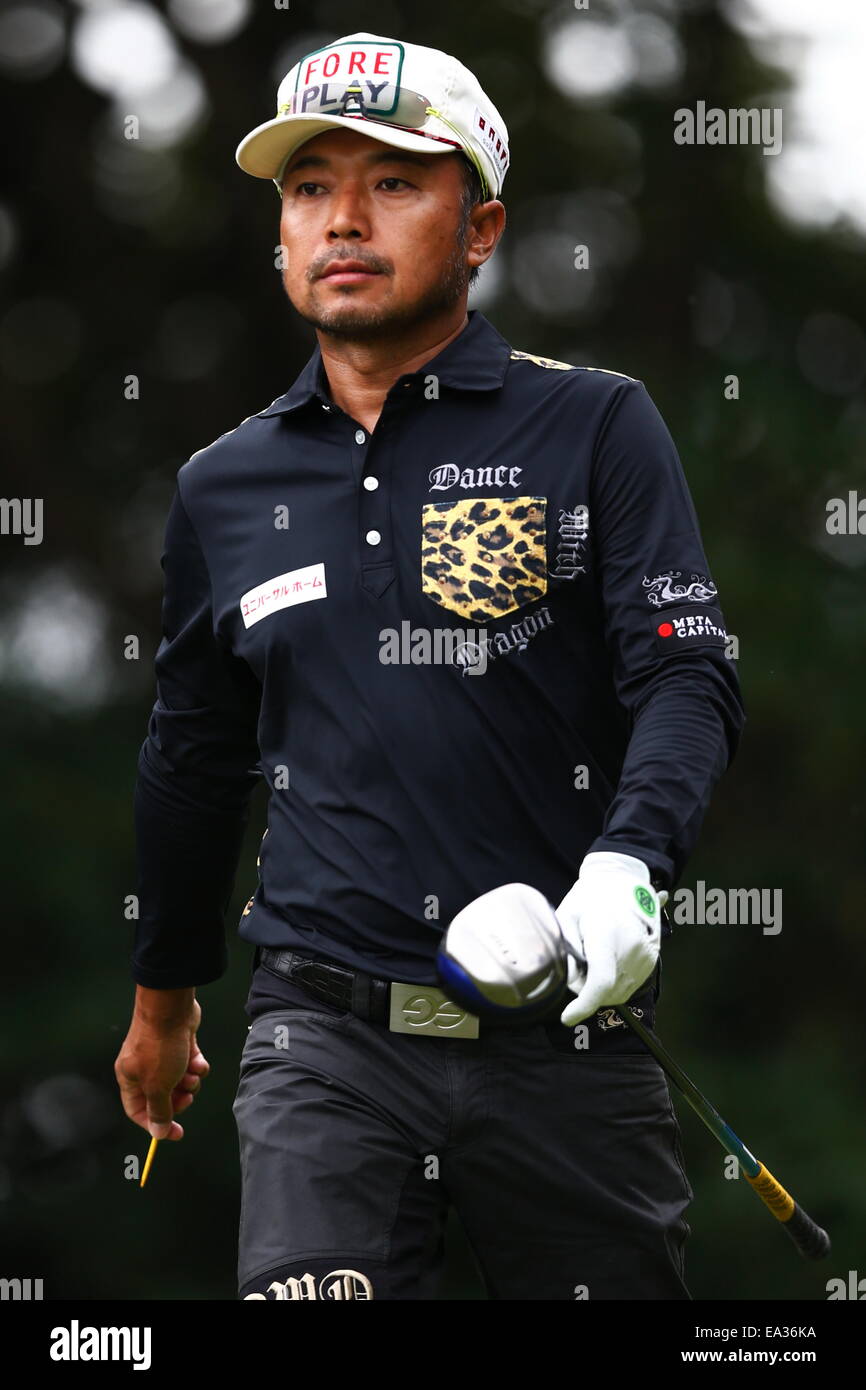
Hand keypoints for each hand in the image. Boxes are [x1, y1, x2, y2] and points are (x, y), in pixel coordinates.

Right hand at [114, 988, 208, 1139]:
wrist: (171, 1008)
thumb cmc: (159, 1046)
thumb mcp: (158, 1086)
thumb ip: (159, 1111)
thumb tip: (158, 1133)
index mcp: (130, 1078)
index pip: (138, 1111)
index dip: (155, 1125)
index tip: (175, 1133)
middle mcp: (143, 1068)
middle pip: (162, 1097)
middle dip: (178, 1100)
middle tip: (188, 1097)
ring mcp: (162, 1055)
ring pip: (179, 1081)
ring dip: (190, 1081)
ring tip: (192, 1073)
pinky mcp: (179, 1044)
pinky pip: (190, 1064)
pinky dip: (196, 1065)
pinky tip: (198, 1060)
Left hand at [558, 851, 666, 1026]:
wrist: (623, 881)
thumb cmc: (590, 898)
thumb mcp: (566, 918)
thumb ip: (566, 953)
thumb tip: (570, 982)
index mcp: (606, 937)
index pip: (599, 983)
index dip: (583, 1006)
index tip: (567, 1017)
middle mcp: (630, 950)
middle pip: (606, 992)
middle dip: (586, 990)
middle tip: (578, 964)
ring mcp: (645, 956)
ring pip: (618, 993)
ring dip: (602, 988)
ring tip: (594, 958)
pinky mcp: (652, 960)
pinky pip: (628, 985)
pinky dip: (615, 982)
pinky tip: (607, 960)